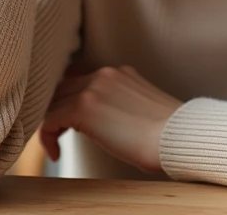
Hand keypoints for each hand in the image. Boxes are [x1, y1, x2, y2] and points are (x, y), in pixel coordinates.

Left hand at [40, 64, 183, 175]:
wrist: (178, 136)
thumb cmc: (168, 133)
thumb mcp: (143, 108)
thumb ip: (122, 104)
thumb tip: (108, 123)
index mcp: (119, 73)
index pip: (81, 81)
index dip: (69, 102)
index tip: (68, 124)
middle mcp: (104, 74)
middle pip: (63, 88)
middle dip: (56, 112)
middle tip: (58, 135)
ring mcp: (94, 87)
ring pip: (53, 102)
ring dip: (51, 124)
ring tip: (55, 145)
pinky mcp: (84, 106)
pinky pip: (51, 119)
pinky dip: (48, 137)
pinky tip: (57, 153)